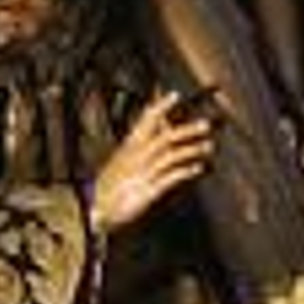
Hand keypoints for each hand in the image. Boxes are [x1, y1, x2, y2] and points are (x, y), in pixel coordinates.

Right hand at [91, 93, 214, 234]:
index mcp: (130, 146)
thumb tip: (154, 121)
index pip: (145, 121)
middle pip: (164, 138)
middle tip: (205, 124)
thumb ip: (139, 140)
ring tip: (207, 146)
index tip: (174, 95)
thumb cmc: (112, 182)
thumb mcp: (123, 157)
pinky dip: (185, 172)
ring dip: (191, 150)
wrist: (96, 207)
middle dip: (186, 130)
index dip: (160, 107)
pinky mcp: (149, 191)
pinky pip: (170, 178)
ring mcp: (144, 173)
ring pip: (170, 157)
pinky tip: (198, 168)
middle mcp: (138, 157)